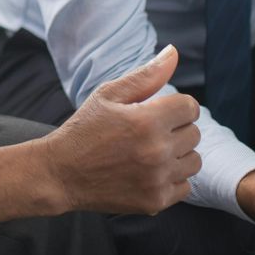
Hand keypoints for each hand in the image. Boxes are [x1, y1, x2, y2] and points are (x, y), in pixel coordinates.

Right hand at [38, 46, 201, 214]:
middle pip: (194, 134)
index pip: (191, 108)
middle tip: (150, 133)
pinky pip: (184, 186)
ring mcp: (157, 179)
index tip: (160, 112)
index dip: (177, 107)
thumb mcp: (109, 95)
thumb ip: (146, 76)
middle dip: (176, 129)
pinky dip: (172, 179)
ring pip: (194, 161)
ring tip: (152, 152)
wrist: (60, 174)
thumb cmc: (83, 130)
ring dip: (178, 154)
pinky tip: (150, 172)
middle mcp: (157, 151)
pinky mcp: (155, 201)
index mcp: (147, 121)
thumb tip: (174, 52)